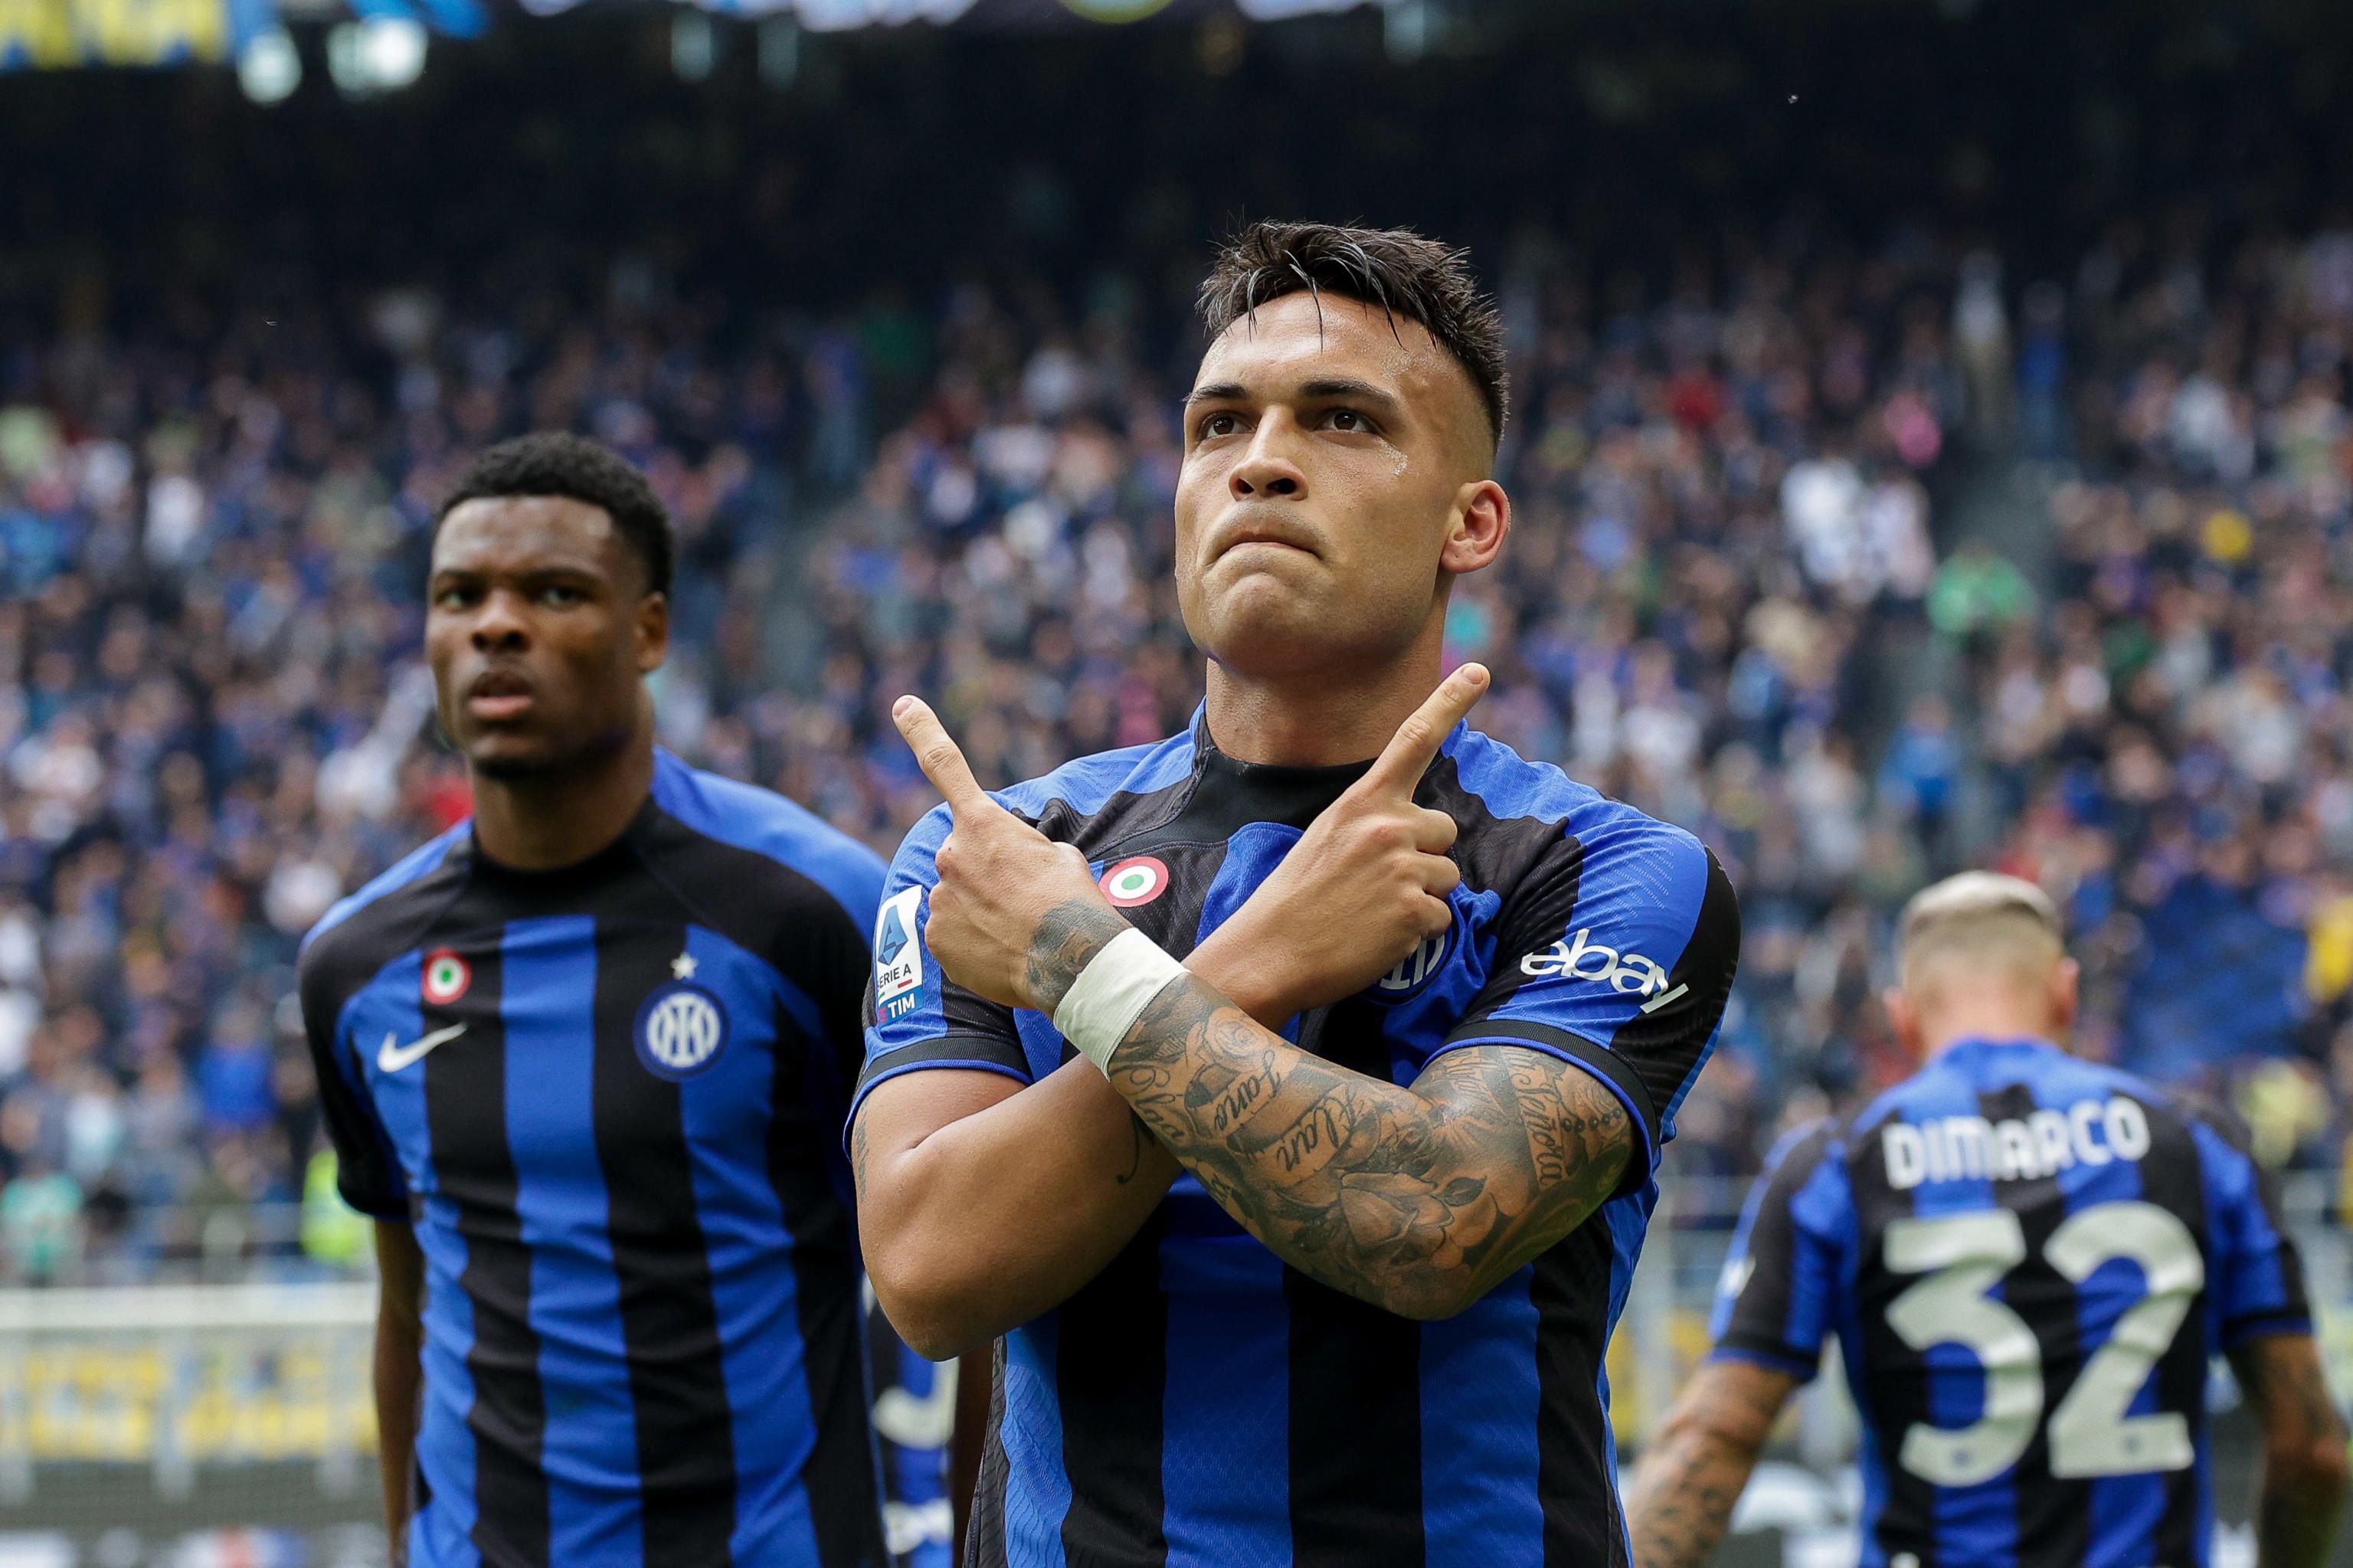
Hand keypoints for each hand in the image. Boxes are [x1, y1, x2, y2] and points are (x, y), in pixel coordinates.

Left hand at [894, 695, 1126, 1013]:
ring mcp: (940, 898)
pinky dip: (971, 941)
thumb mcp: (1060, 857)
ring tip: (1015, 930)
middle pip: (961, 855)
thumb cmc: (1074, 903)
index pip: (945, 766)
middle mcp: (952, 855)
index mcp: (984, 824)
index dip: (921, 731)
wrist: (1070, 961)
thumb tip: (1011, 866)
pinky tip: (999, 951)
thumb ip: (1022, 849)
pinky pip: (950, 933)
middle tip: (1020, 898)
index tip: (902, 705)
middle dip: (983, 871)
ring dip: (979, 909)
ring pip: (955, 897)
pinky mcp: (935, 939)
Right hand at [1189, 663, 1487, 1021]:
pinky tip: (1378, 935)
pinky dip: (1418, 933)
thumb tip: (1420, 834)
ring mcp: (1403, 867)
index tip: (1478, 670)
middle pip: (1445, 830)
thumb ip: (1373, 822)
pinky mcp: (1415, 910)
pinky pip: (1442, 918)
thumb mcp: (1327, 836)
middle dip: (1425, 855)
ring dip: (1421, 897)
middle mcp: (1387, 825)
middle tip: (1376, 883)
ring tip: (1372, 912)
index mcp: (1362, 801)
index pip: (1412, 739)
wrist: (1269, 952)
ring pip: (1448, 877)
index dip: (1449, 702)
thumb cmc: (1296, 898)